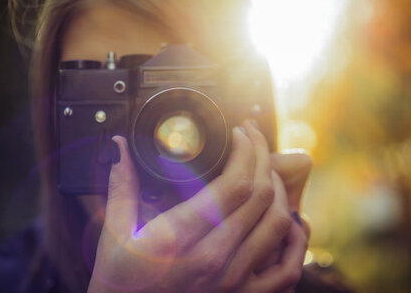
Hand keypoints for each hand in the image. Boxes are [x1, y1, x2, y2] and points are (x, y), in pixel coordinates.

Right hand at [88, 121, 295, 292]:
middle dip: (263, 157)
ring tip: (266, 170)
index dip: (246, 151)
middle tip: (254, 139)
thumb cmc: (120, 279)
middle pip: (261, 196)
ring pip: (278, 223)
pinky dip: (296, 241)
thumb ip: (121, 185)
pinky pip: (287, 269)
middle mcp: (215, 258)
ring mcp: (234, 281)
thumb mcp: (115, 232)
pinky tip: (291, 221)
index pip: (234, 184)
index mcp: (182, 238)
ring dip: (279, 190)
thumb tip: (118, 145)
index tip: (240, 133)